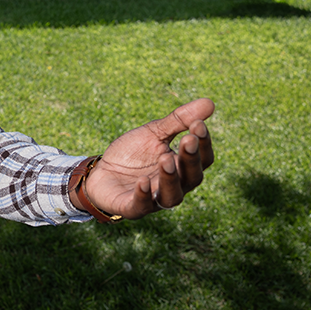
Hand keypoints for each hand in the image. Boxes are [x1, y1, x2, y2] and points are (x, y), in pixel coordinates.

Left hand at [77, 97, 214, 219]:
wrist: (101, 172)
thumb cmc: (133, 154)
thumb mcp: (154, 133)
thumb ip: (179, 121)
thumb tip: (210, 102)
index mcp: (183, 168)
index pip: (202, 159)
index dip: (203, 144)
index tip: (198, 124)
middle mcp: (175, 186)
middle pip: (192, 177)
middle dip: (190, 159)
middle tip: (187, 140)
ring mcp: (154, 199)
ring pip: (171, 196)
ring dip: (170, 178)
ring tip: (166, 159)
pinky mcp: (133, 208)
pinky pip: (141, 205)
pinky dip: (143, 194)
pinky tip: (142, 181)